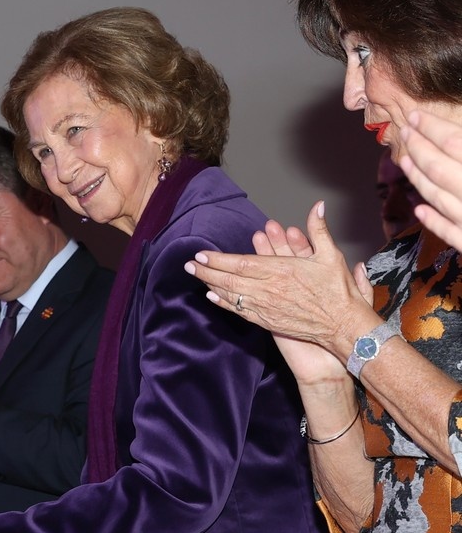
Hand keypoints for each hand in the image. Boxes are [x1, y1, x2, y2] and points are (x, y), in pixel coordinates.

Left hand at [183, 203, 373, 382]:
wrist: (343, 326)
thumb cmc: (338, 291)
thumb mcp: (331, 256)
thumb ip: (319, 230)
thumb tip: (318, 206)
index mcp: (281, 271)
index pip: (241, 263)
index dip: (218, 259)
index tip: (201, 254)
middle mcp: (269, 289)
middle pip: (229, 279)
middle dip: (206, 271)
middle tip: (189, 264)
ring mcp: (266, 307)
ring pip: (231, 295)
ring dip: (211, 284)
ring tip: (196, 276)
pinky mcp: (267, 321)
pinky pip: (240, 311)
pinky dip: (224, 303)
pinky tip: (212, 297)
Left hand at [399, 109, 461, 249]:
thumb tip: (454, 135)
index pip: (453, 141)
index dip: (432, 127)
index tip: (414, 115)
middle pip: (439, 166)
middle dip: (418, 147)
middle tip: (404, 129)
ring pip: (437, 196)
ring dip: (418, 177)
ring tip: (404, 159)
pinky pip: (448, 231)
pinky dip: (432, 219)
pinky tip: (419, 209)